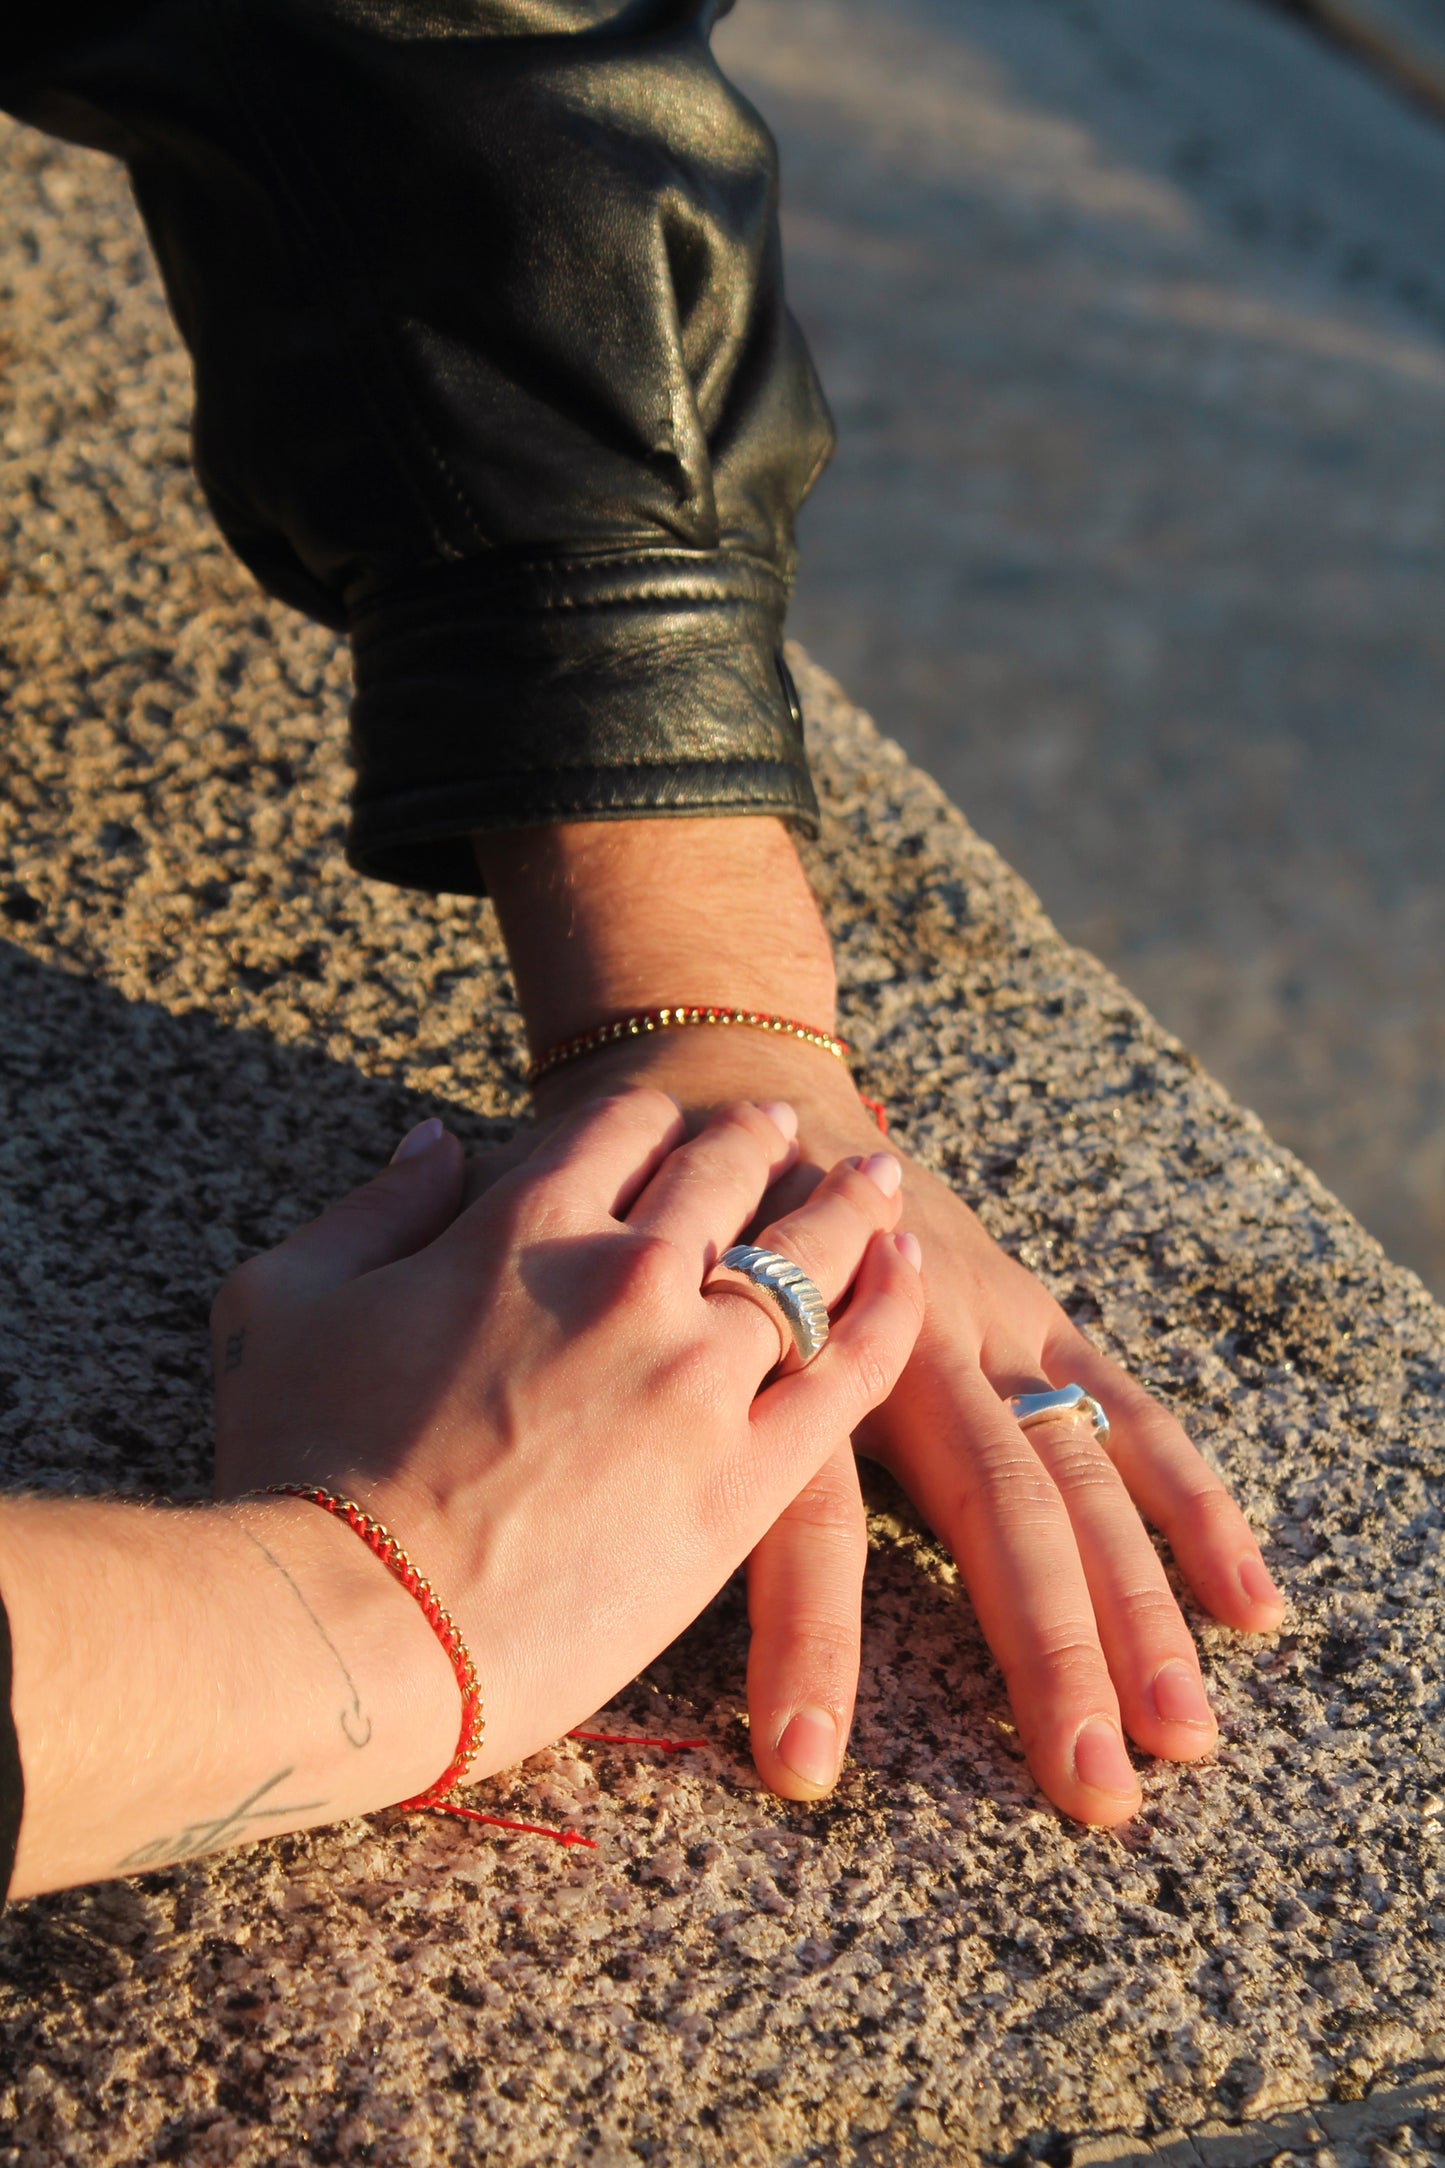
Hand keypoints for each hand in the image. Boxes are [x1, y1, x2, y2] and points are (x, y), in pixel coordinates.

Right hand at [213, 1091, 923, 1780]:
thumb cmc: (299, 1473)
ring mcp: (696, 1373)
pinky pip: (854, 1369)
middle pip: (721, 1174)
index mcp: (521, 1227)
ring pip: (806, 1255)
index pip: (616, 1130)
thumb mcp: (284, 1301)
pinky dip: (891, 1310)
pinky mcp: (744, 1476)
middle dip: (754, 1137)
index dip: (650, 1115)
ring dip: (847, 1202)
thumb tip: (435, 1142)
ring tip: (876, 1175)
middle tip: (782, 1124)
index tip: (673, 1115)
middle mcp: (626, 1276)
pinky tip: (914, 1274)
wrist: (356, 1626)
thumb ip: (373, 1205)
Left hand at [524, 1032, 1285, 1826]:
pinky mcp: (1025, 1309)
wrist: (716, 1070)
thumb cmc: (633, 1222)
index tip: (808, 1775)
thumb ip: (577, 1405)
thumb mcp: (579, 1289)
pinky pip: (1125, 1414)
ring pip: (1068, 1471)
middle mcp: (899, 1336)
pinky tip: (1250, 1603)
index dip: (809, 1646)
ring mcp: (978, 1320)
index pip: (810, 1517)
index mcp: (781, 1343)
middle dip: (1043, 1653)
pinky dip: (1187, 1501)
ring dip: (1132, 1605)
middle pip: (986, 1504)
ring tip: (1180, 1739)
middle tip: (1088, 1796)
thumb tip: (493, 1555)